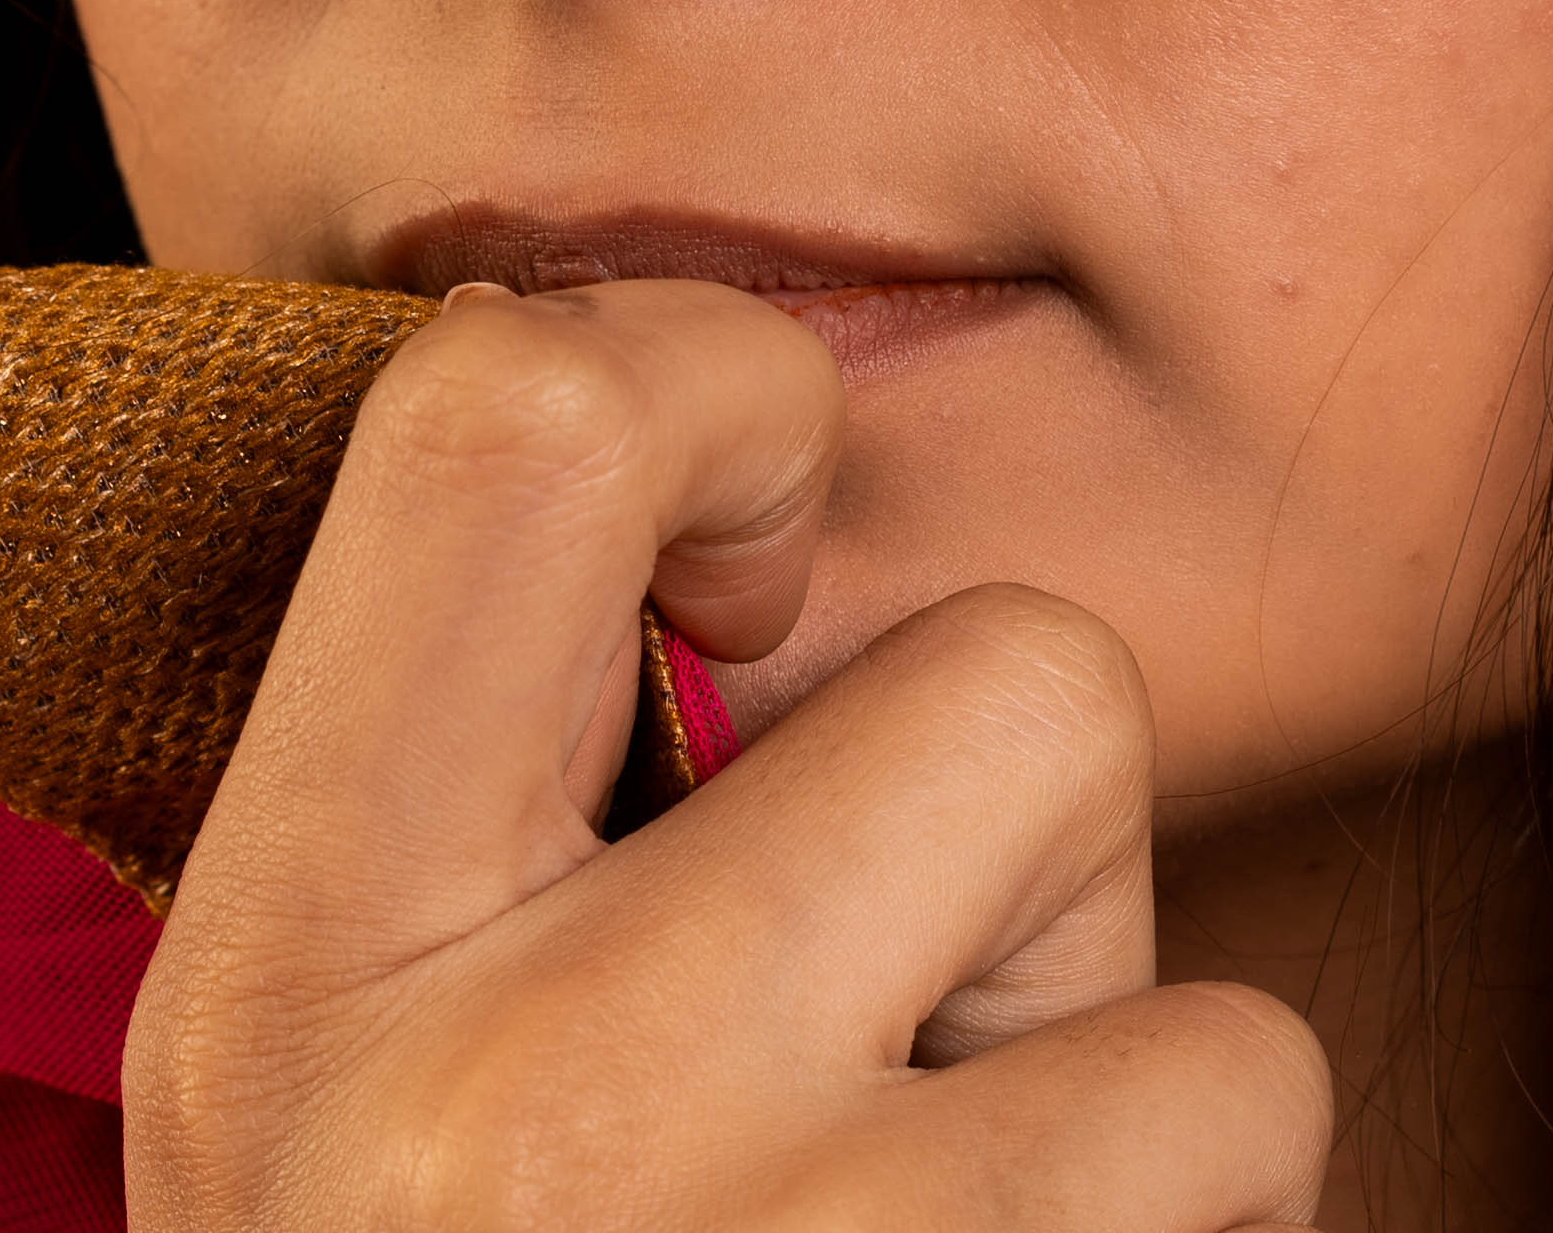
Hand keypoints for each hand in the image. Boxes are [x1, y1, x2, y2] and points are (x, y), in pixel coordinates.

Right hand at [125, 275, 1333, 1229]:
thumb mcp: (334, 1075)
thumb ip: (492, 759)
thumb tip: (736, 455)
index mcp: (287, 972)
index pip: (519, 413)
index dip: (717, 397)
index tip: (747, 574)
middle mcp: (514, 1131)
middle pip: (1020, 685)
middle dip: (1015, 856)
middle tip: (872, 1050)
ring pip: (1201, 1002)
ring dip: (1121, 1120)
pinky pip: (1264, 1178)